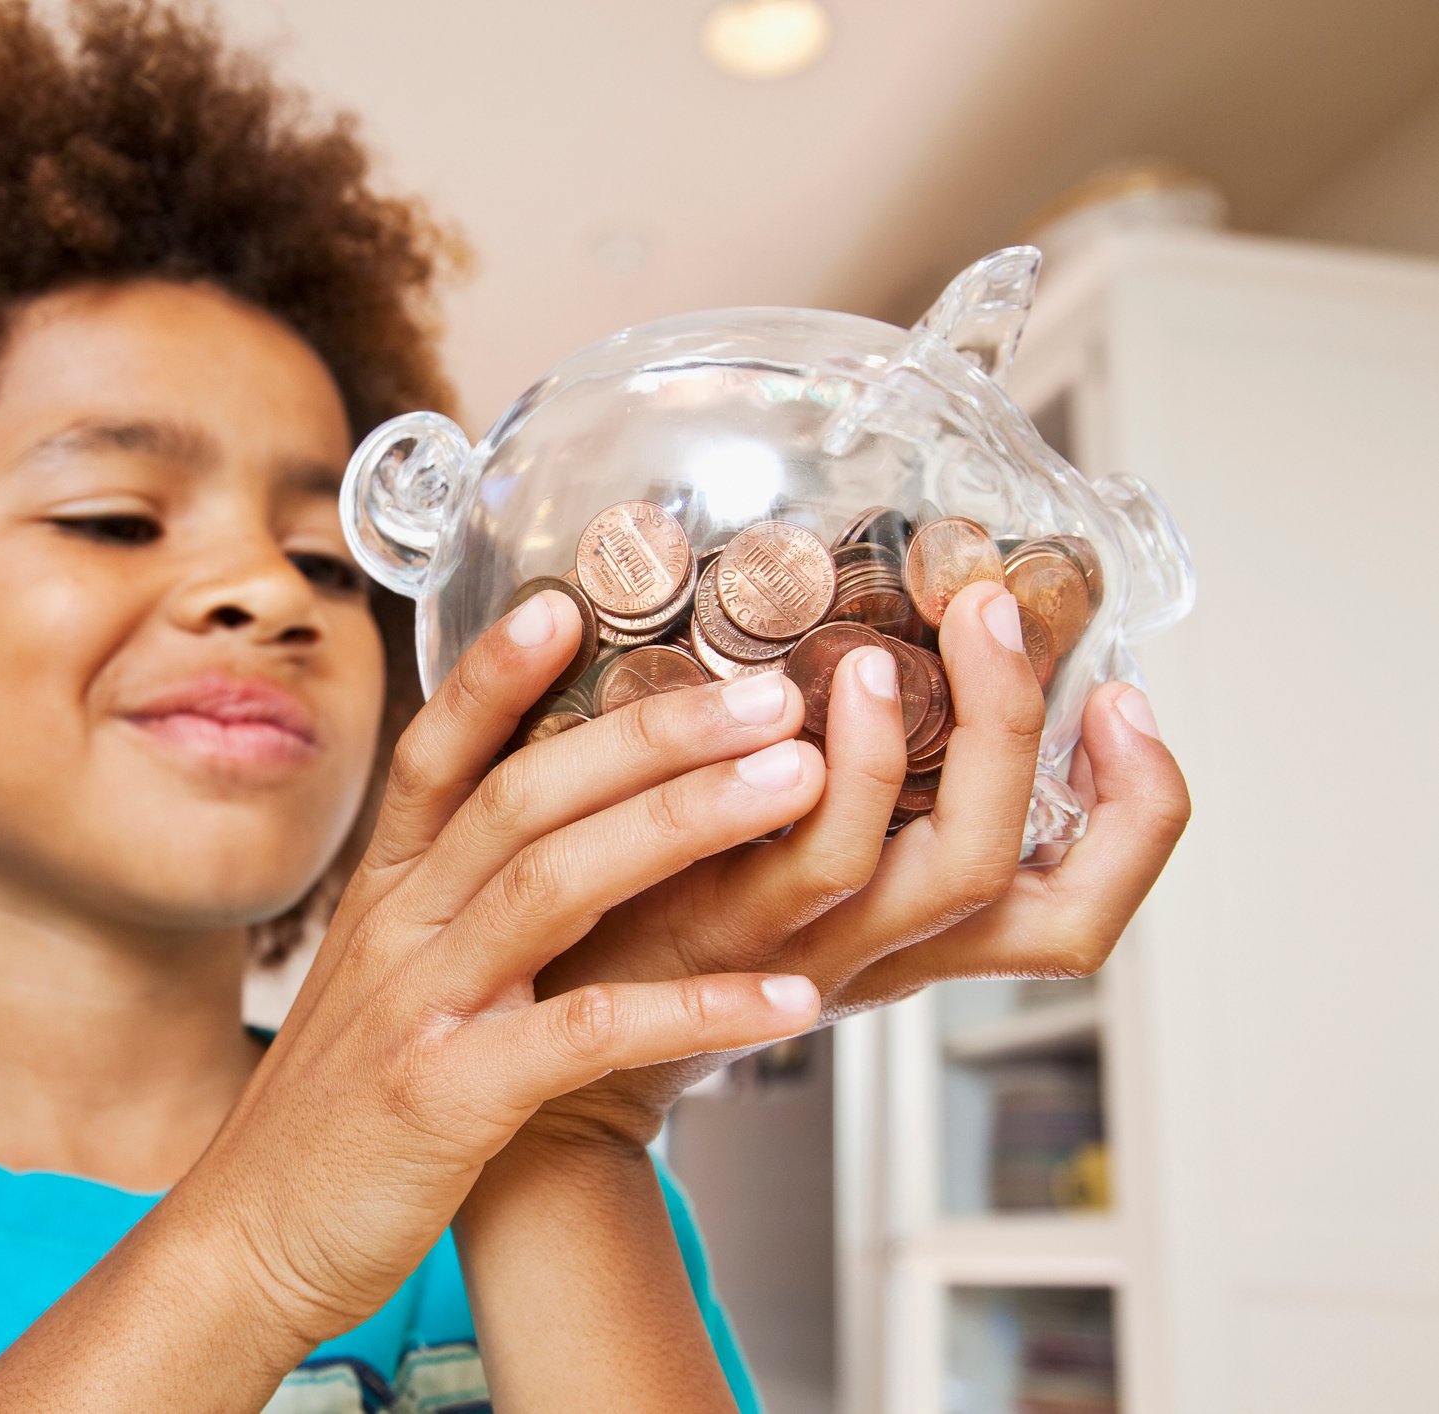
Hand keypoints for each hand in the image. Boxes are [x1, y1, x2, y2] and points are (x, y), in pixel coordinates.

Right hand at [166, 589, 825, 1354]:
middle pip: (521, 797)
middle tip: (764, 688)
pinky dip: (689, 1010)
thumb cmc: (333, 1121)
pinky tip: (783, 996)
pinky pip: (585, 1033)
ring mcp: (420, 1009)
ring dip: (682, 822)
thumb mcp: (373, 990)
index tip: (569, 604)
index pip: (436, 758)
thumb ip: (444, 917)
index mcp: (381, 900)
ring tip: (794, 783)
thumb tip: (547, 856)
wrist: (247, 1245)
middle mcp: (396, 934)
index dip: (497, 676)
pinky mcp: (449, 1099)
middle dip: (648, 732)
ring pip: (553, 883)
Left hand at [506, 580, 1189, 1148]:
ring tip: (898, 650)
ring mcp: (816, 946)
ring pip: (947, 871)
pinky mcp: (729, 933)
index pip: (1084, 905)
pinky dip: (844, 774)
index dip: (1142, 812)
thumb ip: (846, 781)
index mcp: (921, 930)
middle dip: (1028, 729)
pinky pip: (813, 865)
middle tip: (996, 610)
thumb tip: (882, 631)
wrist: (556, 1043)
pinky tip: (807, 693)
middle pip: (1025, 868)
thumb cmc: (669, 919)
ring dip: (952, 743)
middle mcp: (888, 947)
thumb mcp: (788, 861)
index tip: (1123, 697)